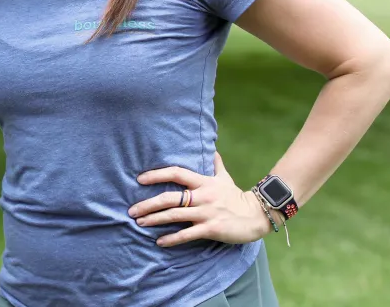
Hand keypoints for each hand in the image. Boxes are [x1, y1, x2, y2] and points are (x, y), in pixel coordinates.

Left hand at [129, 152, 271, 246]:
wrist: (257, 215)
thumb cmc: (236, 197)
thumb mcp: (225, 177)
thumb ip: (215, 164)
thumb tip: (212, 148)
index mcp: (203, 182)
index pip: (176, 173)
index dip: (157, 175)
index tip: (140, 179)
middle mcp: (202, 196)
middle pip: (170, 197)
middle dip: (148, 204)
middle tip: (132, 210)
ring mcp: (206, 213)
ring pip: (175, 215)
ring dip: (155, 219)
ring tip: (139, 222)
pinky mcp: (211, 228)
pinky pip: (187, 234)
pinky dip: (172, 238)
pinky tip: (159, 241)